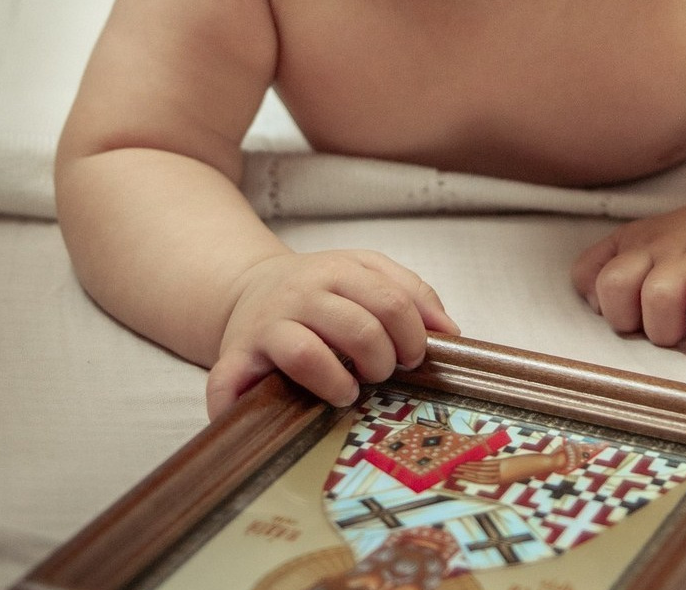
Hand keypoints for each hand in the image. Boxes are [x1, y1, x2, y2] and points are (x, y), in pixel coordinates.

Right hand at [206, 249, 458, 418]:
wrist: (248, 287)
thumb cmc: (317, 289)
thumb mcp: (365, 273)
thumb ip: (410, 292)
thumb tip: (451, 332)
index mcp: (338, 271)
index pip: (391, 301)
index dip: (412, 335)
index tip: (414, 356)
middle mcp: (302, 293)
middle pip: (357, 328)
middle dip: (382, 360)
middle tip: (383, 372)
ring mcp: (268, 324)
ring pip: (306, 353)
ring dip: (337, 383)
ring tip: (349, 392)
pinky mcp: (235, 354)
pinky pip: (234, 380)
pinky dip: (245, 403)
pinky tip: (280, 415)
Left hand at [571, 203, 685, 362]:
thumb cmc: (672, 247)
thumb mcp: (625, 244)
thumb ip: (594, 269)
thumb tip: (593, 304)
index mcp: (644, 249)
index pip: (614, 283)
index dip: (617, 313)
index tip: (632, 322)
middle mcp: (681, 254)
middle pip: (660, 294)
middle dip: (660, 329)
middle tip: (671, 336)